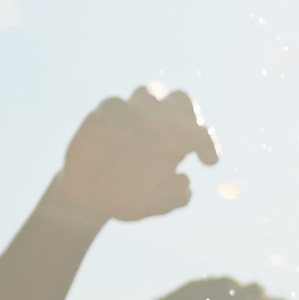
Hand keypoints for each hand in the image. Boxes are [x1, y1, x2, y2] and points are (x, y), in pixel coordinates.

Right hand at [56, 86, 208, 222]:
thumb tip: (184, 178)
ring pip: (147, 94)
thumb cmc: (126, 199)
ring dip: (151, 107)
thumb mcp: (149, 205)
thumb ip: (171, 198)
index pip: (199, 131)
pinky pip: (113, 104)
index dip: (208, 143)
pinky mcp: (103, 118)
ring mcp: (129, 118)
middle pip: (180, 101)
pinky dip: (118, 111)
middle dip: (186, 111)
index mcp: (175, 145)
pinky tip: (118, 128)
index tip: (209, 163)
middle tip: (182, 133)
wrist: (89, 199)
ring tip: (149, 132)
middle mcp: (156, 126)